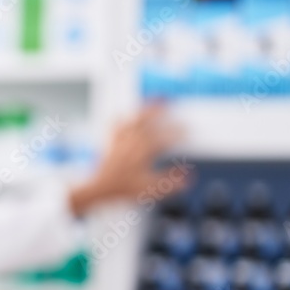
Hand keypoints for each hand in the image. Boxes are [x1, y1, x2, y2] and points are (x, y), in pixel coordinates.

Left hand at [69, 104, 186, 215]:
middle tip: (169, 102)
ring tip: (152, 101)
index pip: (164, 138)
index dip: (176, 133)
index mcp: (143, 151)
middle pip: (147, 121)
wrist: (101, 188)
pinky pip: (116, 126)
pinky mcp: (112, 142)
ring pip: (134, 119)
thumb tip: (188, 177)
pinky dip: (121, 119)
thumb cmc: (123, 188)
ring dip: (144, 109)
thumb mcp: (151, 187)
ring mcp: (121, 140)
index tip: (186, 130)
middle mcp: (132, 142)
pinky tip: (124, 116)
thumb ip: (171, 182)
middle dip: (159, 111)